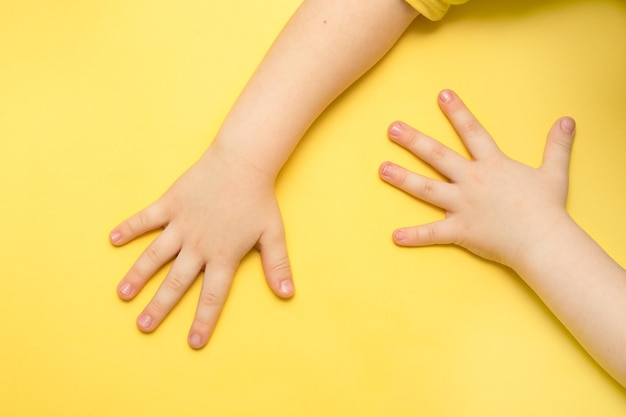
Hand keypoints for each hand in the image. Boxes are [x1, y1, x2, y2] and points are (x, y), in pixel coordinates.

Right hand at [110, 144, 294, 348]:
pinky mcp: (170, 204)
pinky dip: (130, 228)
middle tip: (143, 326)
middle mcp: (199, 245)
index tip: (193, 342)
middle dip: (159, 307)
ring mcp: (182, 224)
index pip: (213, 296)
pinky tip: (113, 239)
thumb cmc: (259, 199)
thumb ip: (277, 265)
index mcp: (224, 255)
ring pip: (155, 255)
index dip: (203, 321)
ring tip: (123, 294)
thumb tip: (287, 294)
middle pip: (176, 283)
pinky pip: (146, 219)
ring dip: (138, 276)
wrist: (243, 162)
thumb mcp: (274, 234)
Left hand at [379, 89, 575, 268]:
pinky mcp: (460, 230)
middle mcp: (472, 181)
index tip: (441, 94)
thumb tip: (568, 121)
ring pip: (426, 189)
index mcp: (492, 165)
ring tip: (382, 169)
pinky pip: (432, 233)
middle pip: (438, 156)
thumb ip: (556, 146)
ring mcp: (463, 205)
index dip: (457, 112)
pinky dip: (414, 236)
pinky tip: (394, 236)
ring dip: (403, 179)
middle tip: (392, 129)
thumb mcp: (554, 172)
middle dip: (413, 141)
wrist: (544, 239)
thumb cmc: (547, 208)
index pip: (471, 131)